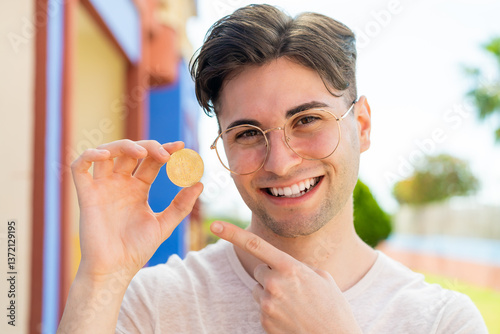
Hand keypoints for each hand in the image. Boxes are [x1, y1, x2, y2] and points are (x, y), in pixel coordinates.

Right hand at [71, 139, 202, 284]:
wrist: (115, 269)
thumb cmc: (137, 249)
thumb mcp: (164, 224)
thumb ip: (181, 205)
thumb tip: (200, 184)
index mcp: (138, 188)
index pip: (151, 161)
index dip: (165, 150)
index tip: (182, 146)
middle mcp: (120, 184)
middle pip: (131, 152)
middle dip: (149, 147)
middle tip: (166, 154)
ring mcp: (102, 187)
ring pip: (106, 152)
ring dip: (123, 145)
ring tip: (142, 153)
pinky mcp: (86, 195)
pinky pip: (80, 168)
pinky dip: (89, 156)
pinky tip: (105, 155)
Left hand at [210, 221, 361, 333]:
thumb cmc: (333, 308)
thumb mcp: (322, 277)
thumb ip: (298, 267)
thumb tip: (283, 266)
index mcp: (290, 268)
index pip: (256, 245)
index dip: (233, 234)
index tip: (215, 225)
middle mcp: (274, 284)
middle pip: (260, 271)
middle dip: (272, 275)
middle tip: (294, 288)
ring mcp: (267, 305)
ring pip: (260, 290)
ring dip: (272, 294)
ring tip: (295, 305)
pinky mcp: (264, 322)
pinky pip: (263, 309)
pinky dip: (274, 311)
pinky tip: (292, 318)